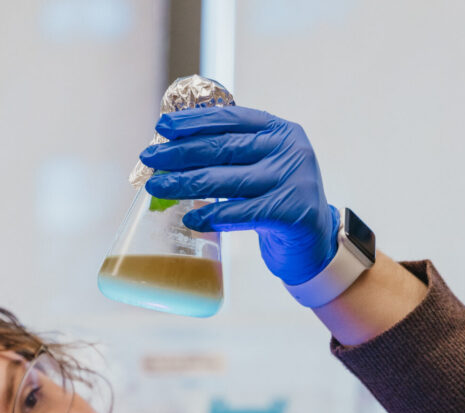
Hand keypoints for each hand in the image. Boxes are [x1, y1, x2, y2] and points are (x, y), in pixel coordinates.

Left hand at [139, 105, 339, 285]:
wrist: (314, 242)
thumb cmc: (276, 201)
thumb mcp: (259, 168)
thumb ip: (229, 155)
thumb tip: (172, 150)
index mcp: (278, 130)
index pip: (230, 118)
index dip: (193, 122)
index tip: (162, 128)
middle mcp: (288, 149)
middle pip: (224, 148)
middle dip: (181, 153)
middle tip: (150, 160)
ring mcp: (293, 179)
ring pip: (228, 180)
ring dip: (186, 183)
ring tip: (157, 187)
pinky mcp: (292, 211)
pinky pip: (242, 213)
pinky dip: (212, 215)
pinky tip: (190, 218)